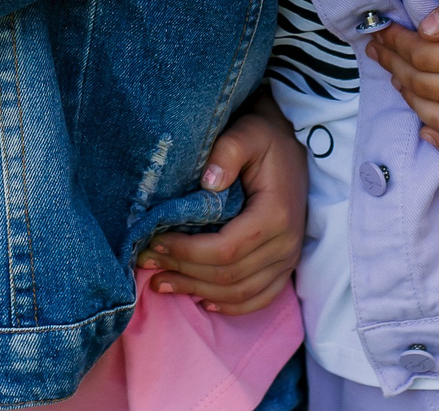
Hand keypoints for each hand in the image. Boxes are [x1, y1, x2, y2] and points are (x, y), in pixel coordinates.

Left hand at [137, 103, 306, 313]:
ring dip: (198, 292)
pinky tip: (201, 300)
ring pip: (240, 293)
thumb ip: (227, 152)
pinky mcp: (285, 267)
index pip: (226, 250)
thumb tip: (208, 183)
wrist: (291, 145)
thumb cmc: (263, 138)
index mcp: (275, 214)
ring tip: (162, 282)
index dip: (187, 252)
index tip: (154, 241)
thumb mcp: (247, 133)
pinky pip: (258, 299)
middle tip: (147, 263)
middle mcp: (286, 244)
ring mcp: (288, 259)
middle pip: (228, 276)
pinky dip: (230, 306)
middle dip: (183, 272)